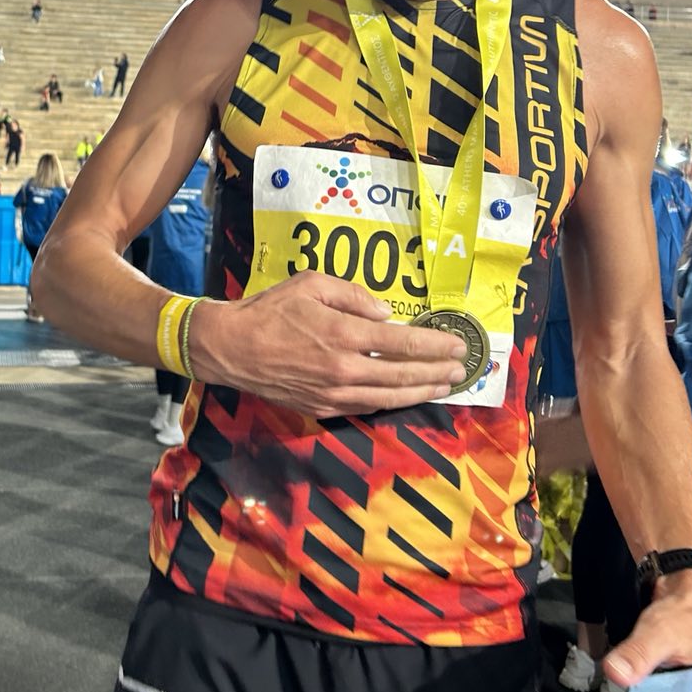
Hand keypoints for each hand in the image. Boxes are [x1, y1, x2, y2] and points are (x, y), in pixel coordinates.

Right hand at [189, 271, 467, 416]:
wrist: (230, 348)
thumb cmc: (269, 309)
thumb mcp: (311, 284)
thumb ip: (353, 295)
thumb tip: (385, 314)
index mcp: (343, 334)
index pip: (401, 342)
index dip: (434, 345)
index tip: (456, 345)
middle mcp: (344, 369)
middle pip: (402, 375)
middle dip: (436, 372)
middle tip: (460, 369)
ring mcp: (333, 393)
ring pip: (389, 397)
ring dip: (420, 393)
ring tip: (444, 387)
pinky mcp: (322, 408)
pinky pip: (365, 407)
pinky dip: (390, 403)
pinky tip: (404, 397)